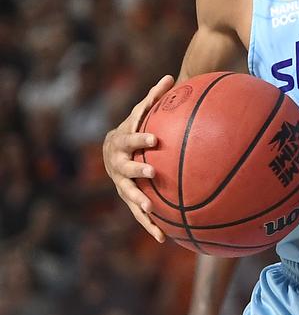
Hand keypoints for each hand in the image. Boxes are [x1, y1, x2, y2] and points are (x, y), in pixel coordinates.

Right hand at [102, 75, 174, 241]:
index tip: (154, 138)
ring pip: (129, 195)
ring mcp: (121, 184)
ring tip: (151, 211)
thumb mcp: (141, 112)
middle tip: (151, 173)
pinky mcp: (130, 198)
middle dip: (136, 172)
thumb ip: (154, 97)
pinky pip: (139, 215)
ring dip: (139, 203)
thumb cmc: (134, 127)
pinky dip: (150, 227)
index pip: (130, 139)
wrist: (111, 149)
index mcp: (121, 142)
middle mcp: (117, 165)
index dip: (139, 138)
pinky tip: (166, 239)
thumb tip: (170, 75)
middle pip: (125, 169)